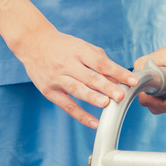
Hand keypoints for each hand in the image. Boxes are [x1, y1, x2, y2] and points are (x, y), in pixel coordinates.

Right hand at [10, 21, 137, 127]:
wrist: (32, 42)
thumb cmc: (63, 46)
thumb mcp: (82, 47)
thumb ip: (100, 61)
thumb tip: (118, 79)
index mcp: (79, 51)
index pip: (101, 63)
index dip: (118, 72)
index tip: (132, 80)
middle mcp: (67, 64)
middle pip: (89, 77)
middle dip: (106, 87)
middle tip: (121, 95)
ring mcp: (57, 78)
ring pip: (77, 90)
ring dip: (92, 98)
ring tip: (106, 104)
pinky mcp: (49, 91)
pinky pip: (67, 105)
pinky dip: (81, 115)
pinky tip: (94, 123)